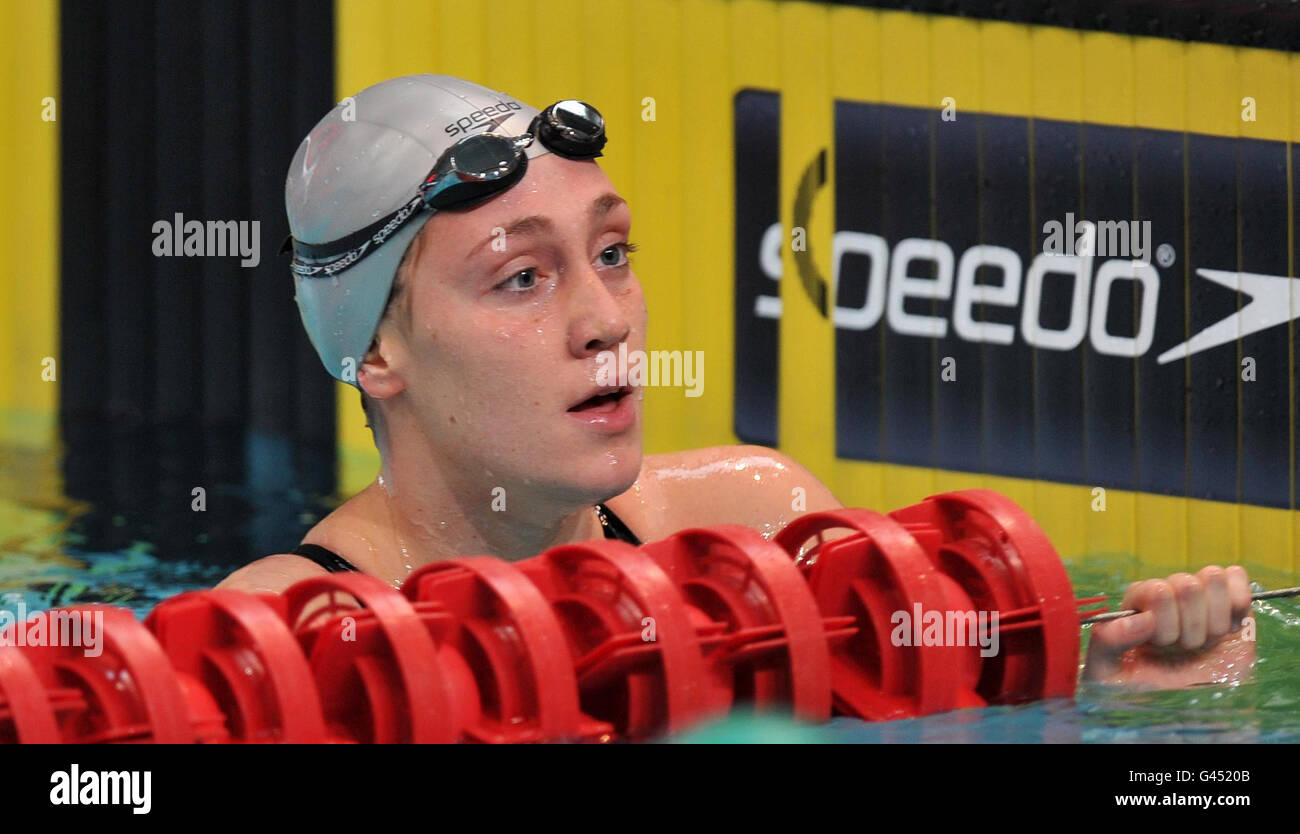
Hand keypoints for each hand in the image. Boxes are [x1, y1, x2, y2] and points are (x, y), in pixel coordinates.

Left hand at [1082, 565, 1255, 688]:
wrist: (1185, 707)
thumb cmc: (1142, 687)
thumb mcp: (1109, 670)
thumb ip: (1107, 641)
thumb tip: (1143, 620)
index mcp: (1137, 602)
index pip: (1158, 590)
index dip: (1164, 623)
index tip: (1161, 646)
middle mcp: (1168, 595)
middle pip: (1187, 584)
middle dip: (1189, 627)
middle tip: (1184, 648)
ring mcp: (1200, 597)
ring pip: (1212, 578)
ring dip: (1214, 619)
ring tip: (1204, 641)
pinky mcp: (1232, 603)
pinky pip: (1237, 576)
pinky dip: (1238, 599)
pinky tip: (1231, 625)